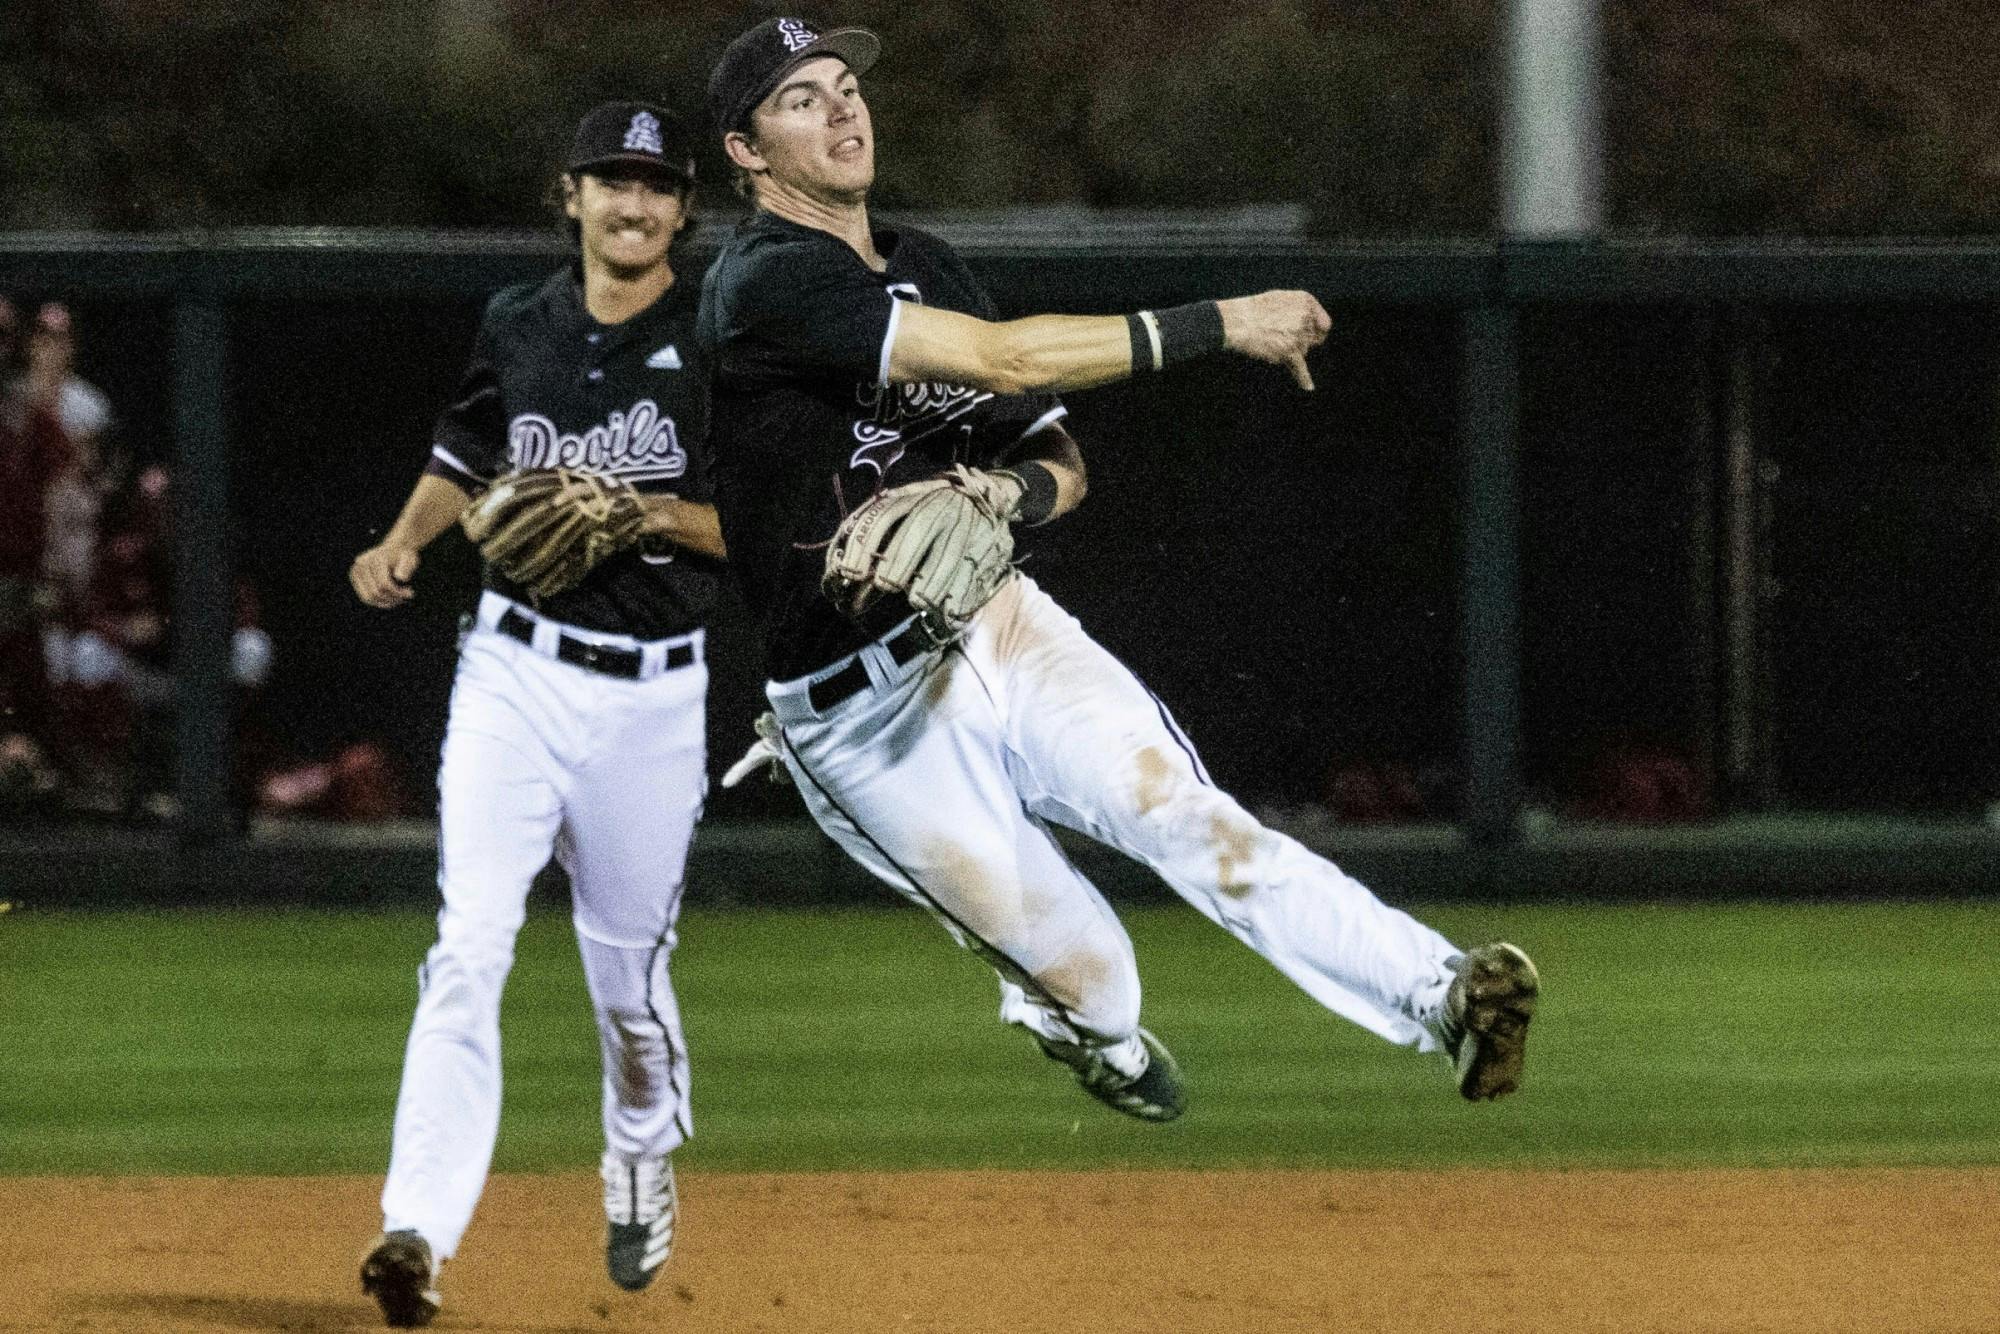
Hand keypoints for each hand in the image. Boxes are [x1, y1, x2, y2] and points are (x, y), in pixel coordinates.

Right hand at [350, 542, 420, 607]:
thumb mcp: (411, 559)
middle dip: (392, 598)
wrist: (394, 548)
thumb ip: (407, 568)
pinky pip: (365, 597)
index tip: (411, 592)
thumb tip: (400, 578)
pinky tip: (391, 598)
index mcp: (375, 559)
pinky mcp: (354, 577)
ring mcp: (355, 571)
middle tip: (406, 596)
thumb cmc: (404, 556)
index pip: (384, 584)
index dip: (398, 593)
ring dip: (385, 603)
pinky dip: (378, 601)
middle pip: (375, 593)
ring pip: (368, 598)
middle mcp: (361, 564)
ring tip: (399, 598)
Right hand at [1217, 290, 1331, 389]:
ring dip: (1289, 352)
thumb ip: (1301, 309)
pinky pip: (1300, 368)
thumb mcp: (1281, 299)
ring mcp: (1299, 334)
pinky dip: (1304, 379)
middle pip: (1312, 340)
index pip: (1324, 325)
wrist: (1236, 321)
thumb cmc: (1254, 311)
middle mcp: (1306, 316)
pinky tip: (1309, 387)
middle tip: (1281, 338)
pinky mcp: (1290, 351)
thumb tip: (1319, 325)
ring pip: (1303, 352)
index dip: (1316, 332)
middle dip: (1300, 343)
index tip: (1312, 338)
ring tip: (1269, 342)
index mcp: (1306, 301)